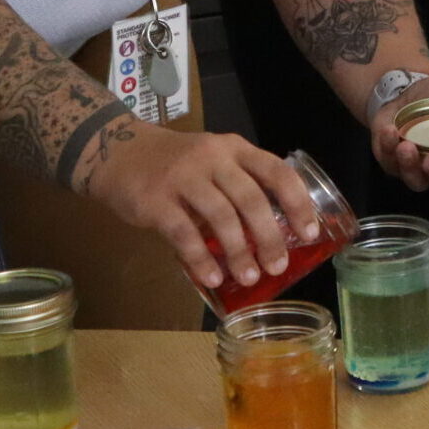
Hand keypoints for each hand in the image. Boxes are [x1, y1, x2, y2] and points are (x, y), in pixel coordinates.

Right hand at [78, 122, 318, 293]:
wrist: (118, 153)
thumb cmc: (176, 164)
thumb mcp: (214, 160)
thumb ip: (239, 186)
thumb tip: (271, 235)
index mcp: (235, 149)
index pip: (277, 172)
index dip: (297, 203)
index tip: (310, 233)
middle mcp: (213, 158)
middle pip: (251, 199)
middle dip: (270, 237)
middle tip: (279, 266)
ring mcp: (183, 177)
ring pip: (221, 217)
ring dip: (239, 252)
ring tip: (249, 278)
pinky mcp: (155, 200)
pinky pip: (184, 234)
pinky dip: (201, 259)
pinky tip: (212, 278)